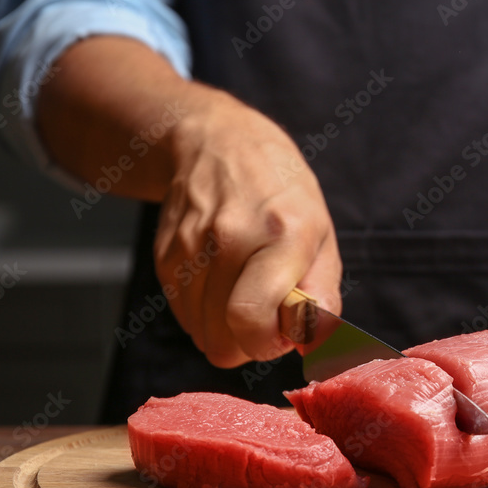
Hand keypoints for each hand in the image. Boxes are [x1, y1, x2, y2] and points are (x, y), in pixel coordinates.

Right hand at [153, 95, 342, 366]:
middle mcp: (230, 238)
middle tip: (265, 318)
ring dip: (225, 329)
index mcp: (281, 234)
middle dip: (248, 345)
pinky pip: (184, 317)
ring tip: (243, 293)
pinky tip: (221, 283)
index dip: (267, 343)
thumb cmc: (281, 194)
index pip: (251, 318)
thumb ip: (322, 295)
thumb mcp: (321, 234)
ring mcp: (190, 246)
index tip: (281, 333)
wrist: (216, 142)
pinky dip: (204, 313)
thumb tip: (312, 346)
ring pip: (200, 335)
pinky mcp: (164, 256)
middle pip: (222, 340)